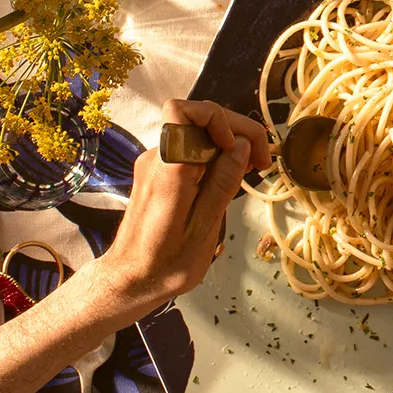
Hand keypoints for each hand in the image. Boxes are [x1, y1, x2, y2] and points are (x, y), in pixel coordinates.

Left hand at [94, 99, 270, 314]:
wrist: (129, 280)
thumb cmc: (167, 263)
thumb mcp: (204, 228)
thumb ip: (222, 183)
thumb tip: (242, 145)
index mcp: (169, 169)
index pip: (183, 111)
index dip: (217, 118)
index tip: (238, 148)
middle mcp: (157, 158)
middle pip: (197, 118)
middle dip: (235, 131)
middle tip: (263, 163)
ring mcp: (155, 164)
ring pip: (196, 133)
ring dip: (228, 143)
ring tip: (252, 171)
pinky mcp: (158, 174)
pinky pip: (190, 151)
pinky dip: (214, 156)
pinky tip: (230, 178)